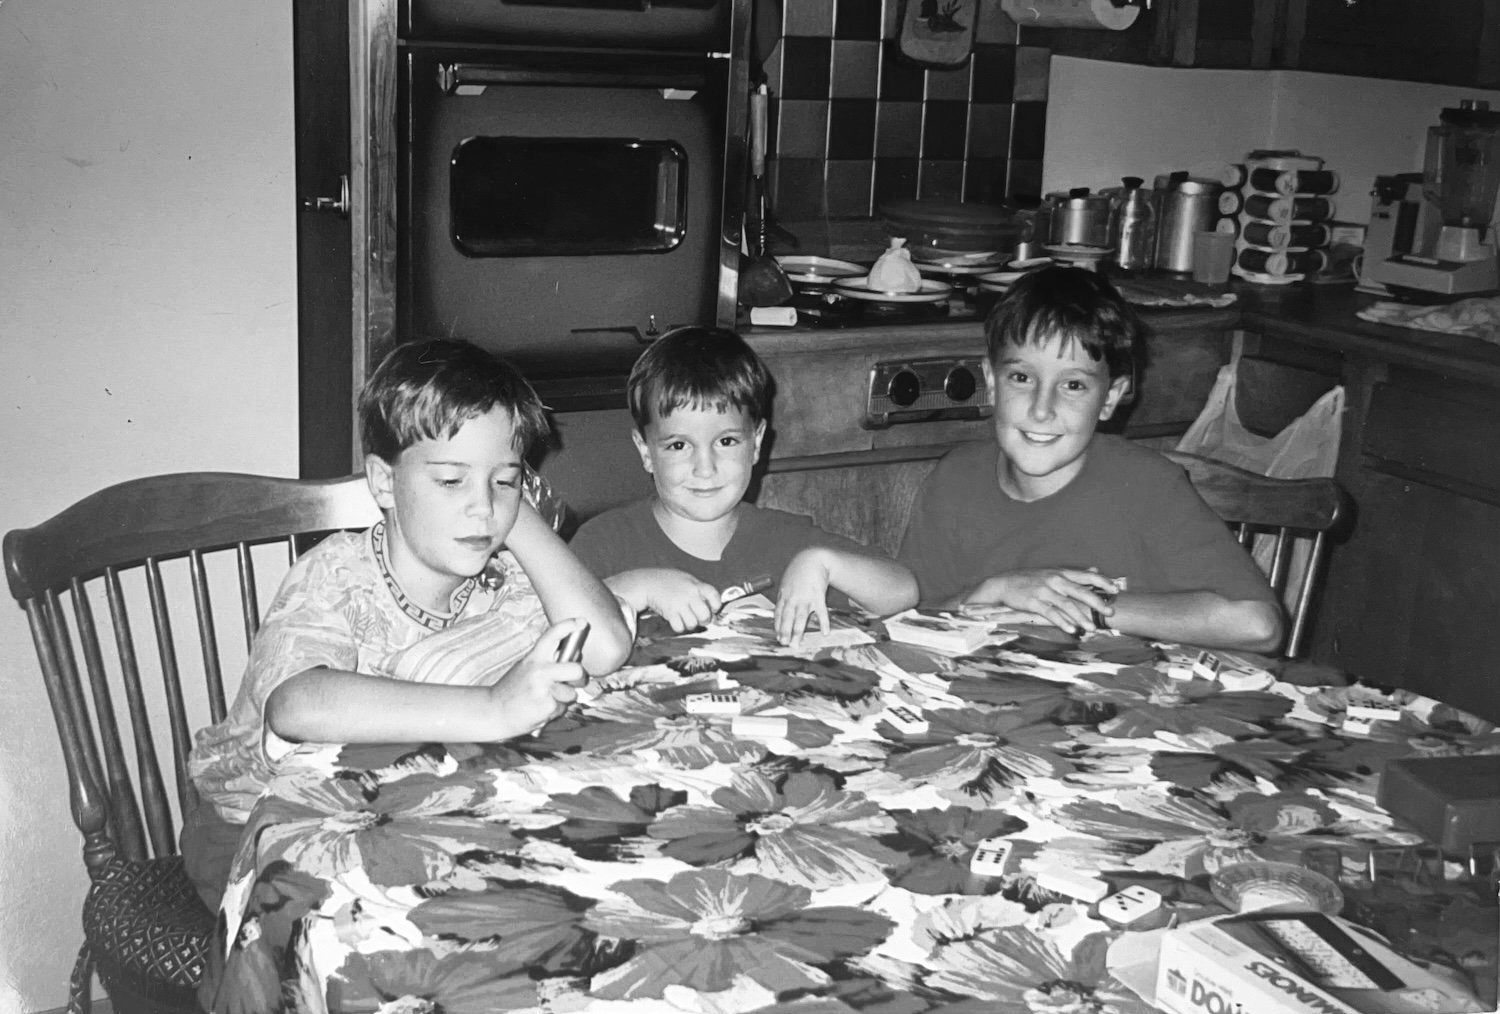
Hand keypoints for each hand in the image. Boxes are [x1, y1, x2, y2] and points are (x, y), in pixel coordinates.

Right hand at [488, 619, 588, 734]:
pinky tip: (540, 709)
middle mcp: (539, 671)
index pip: (553, 636)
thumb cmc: (512, 691)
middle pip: (576, 669)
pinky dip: (555, 711)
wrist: (494, 712)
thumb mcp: (526, 668)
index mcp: (534, 658)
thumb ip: (549, 661)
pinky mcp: (546, 707)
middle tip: (571, 682)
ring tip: (545, 699)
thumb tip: (575, 654)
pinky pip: (563, 708)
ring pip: (571, 693)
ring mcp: (543, 689)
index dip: (569, 626)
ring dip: (564, 699)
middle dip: (579, 678)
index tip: (581, 622)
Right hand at [608, 568, 721, 632]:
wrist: (647, 582)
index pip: (715, 596)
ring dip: (690, 624)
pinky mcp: (669, 613)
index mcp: (696, 585)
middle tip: (699, 618)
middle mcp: (690, 595)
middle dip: (703, 619)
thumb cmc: (668, 581)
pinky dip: (679, 627)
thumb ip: (698, 589)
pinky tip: (677, 620)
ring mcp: (679, 604)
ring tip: (685, 618)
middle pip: (705, 615)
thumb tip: (710, 605)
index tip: (713, 608)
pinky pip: (680, 627)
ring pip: (693, 624)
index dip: (716, 605)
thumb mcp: (687, 579)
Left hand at [775, 548, 831, 647]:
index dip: (778, 627)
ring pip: (800, 617)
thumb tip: (781, 610)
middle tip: (784, 644)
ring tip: (797, 644)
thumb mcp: (786, 582)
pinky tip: (825, 632)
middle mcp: (793, 598)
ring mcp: (806, 598)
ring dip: (798, 632)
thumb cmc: (799, 570)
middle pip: (788, 618)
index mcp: (784, 595)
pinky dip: (824, 623)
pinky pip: (821, 612)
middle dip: (785, 632)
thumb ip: (784, 596)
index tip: (778, 637)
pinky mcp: (818, 596)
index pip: (779, 614)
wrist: (813, 558)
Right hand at [965, 569, 1121, 635]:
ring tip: (1091, 628)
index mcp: (1061, 573)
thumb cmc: (1030, 580)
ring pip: (1067, 605)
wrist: (1003, 584)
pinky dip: (1062, 622)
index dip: (1102, 582)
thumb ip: (1074, 573)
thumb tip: (1095, 569)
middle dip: (1097, 602)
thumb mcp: (1052, 572)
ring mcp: (1044, 591)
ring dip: (1081, 617)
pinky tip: (1071, 630)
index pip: (1086, 576)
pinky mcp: (1033, 602)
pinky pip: (1050, 613)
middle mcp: (1054, 580)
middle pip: (1080, 591)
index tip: (1116, 589)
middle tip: (1110, 612)